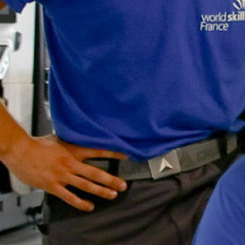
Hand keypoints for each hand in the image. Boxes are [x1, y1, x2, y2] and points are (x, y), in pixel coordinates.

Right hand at [2, 135, 125, 210]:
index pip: (98, 151)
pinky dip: (80, 203)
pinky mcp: (52, 185)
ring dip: (101, 191)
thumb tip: (82, 133)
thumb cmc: (38, 144)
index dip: (114, 153)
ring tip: (112, 195)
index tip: (127, 156)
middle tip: (123, 185)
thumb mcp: (60, 138)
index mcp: (74, 150)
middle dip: (111, 180)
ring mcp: (62, 175)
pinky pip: (69, 197)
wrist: (21, 152)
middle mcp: (71, 163)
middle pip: (96, 173)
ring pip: (86, 185)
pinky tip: (89, 206)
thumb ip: (73, 140)